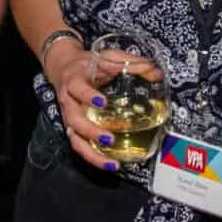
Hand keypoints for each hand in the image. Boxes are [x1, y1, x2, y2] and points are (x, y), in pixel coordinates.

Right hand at [44, 40, 162, 172]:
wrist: (64, 68)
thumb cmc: (88, 63)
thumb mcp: (108, 57)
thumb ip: (131, 63)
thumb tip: (157, 74)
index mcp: (74, 81)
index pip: (77, 88)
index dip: (87, 95)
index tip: (101, 101)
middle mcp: (68, 101)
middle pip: (74, 120)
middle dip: (90, 132)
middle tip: (109, 138)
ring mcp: (69, 117)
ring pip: (75, 139)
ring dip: (91, 153)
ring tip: (111, 162)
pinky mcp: (74, 128)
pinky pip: (80, 146)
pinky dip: (93, 157)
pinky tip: (110, 164)